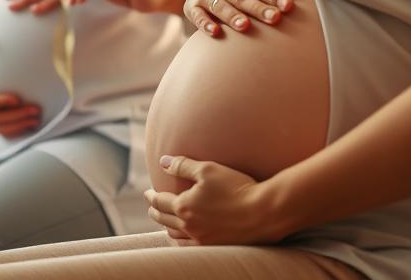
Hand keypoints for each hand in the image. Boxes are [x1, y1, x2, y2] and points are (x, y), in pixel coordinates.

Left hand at [143, 155, 282, 245]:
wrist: (262, 212)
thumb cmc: (236, 187)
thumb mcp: (208, 169)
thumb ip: (182, 166)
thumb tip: (162, 162)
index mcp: (184, 206)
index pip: (160, 202)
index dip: (151, 197)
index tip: (147, 194)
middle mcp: (188, 226)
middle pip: (164, 220)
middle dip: (155, 212)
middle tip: (152, 207)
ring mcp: (201, 239)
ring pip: (174, 235)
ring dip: (166, 226)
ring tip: (165, 221)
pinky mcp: (214, 247)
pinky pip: (189, 246)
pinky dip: (180, 240)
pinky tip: (182, 237)